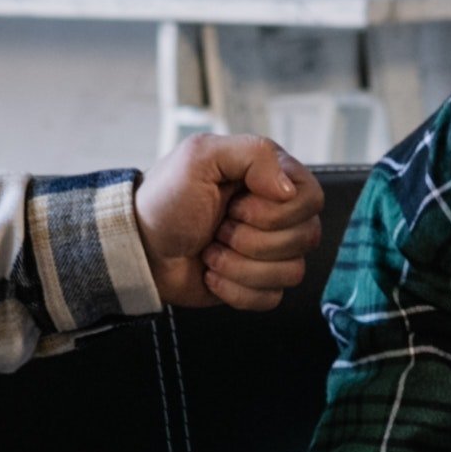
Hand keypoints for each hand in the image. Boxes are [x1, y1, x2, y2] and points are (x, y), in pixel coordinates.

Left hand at [133, 131, 323, 312]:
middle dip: (252, 239)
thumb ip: (253, 154)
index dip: (275, 210)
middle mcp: (278, 214)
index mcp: (271, 177)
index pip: (311, 198)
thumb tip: (288, 188)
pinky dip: (235, 289)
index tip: (236, 205)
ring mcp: (270, 251)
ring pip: (291, 271)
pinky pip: (272, 297)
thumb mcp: (201, 156)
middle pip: (306, 237)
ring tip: (211, 250)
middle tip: (219, 227)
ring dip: (240, 266)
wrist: (139, 247)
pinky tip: (212, 273)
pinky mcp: (258, 283)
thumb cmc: (165, 199)